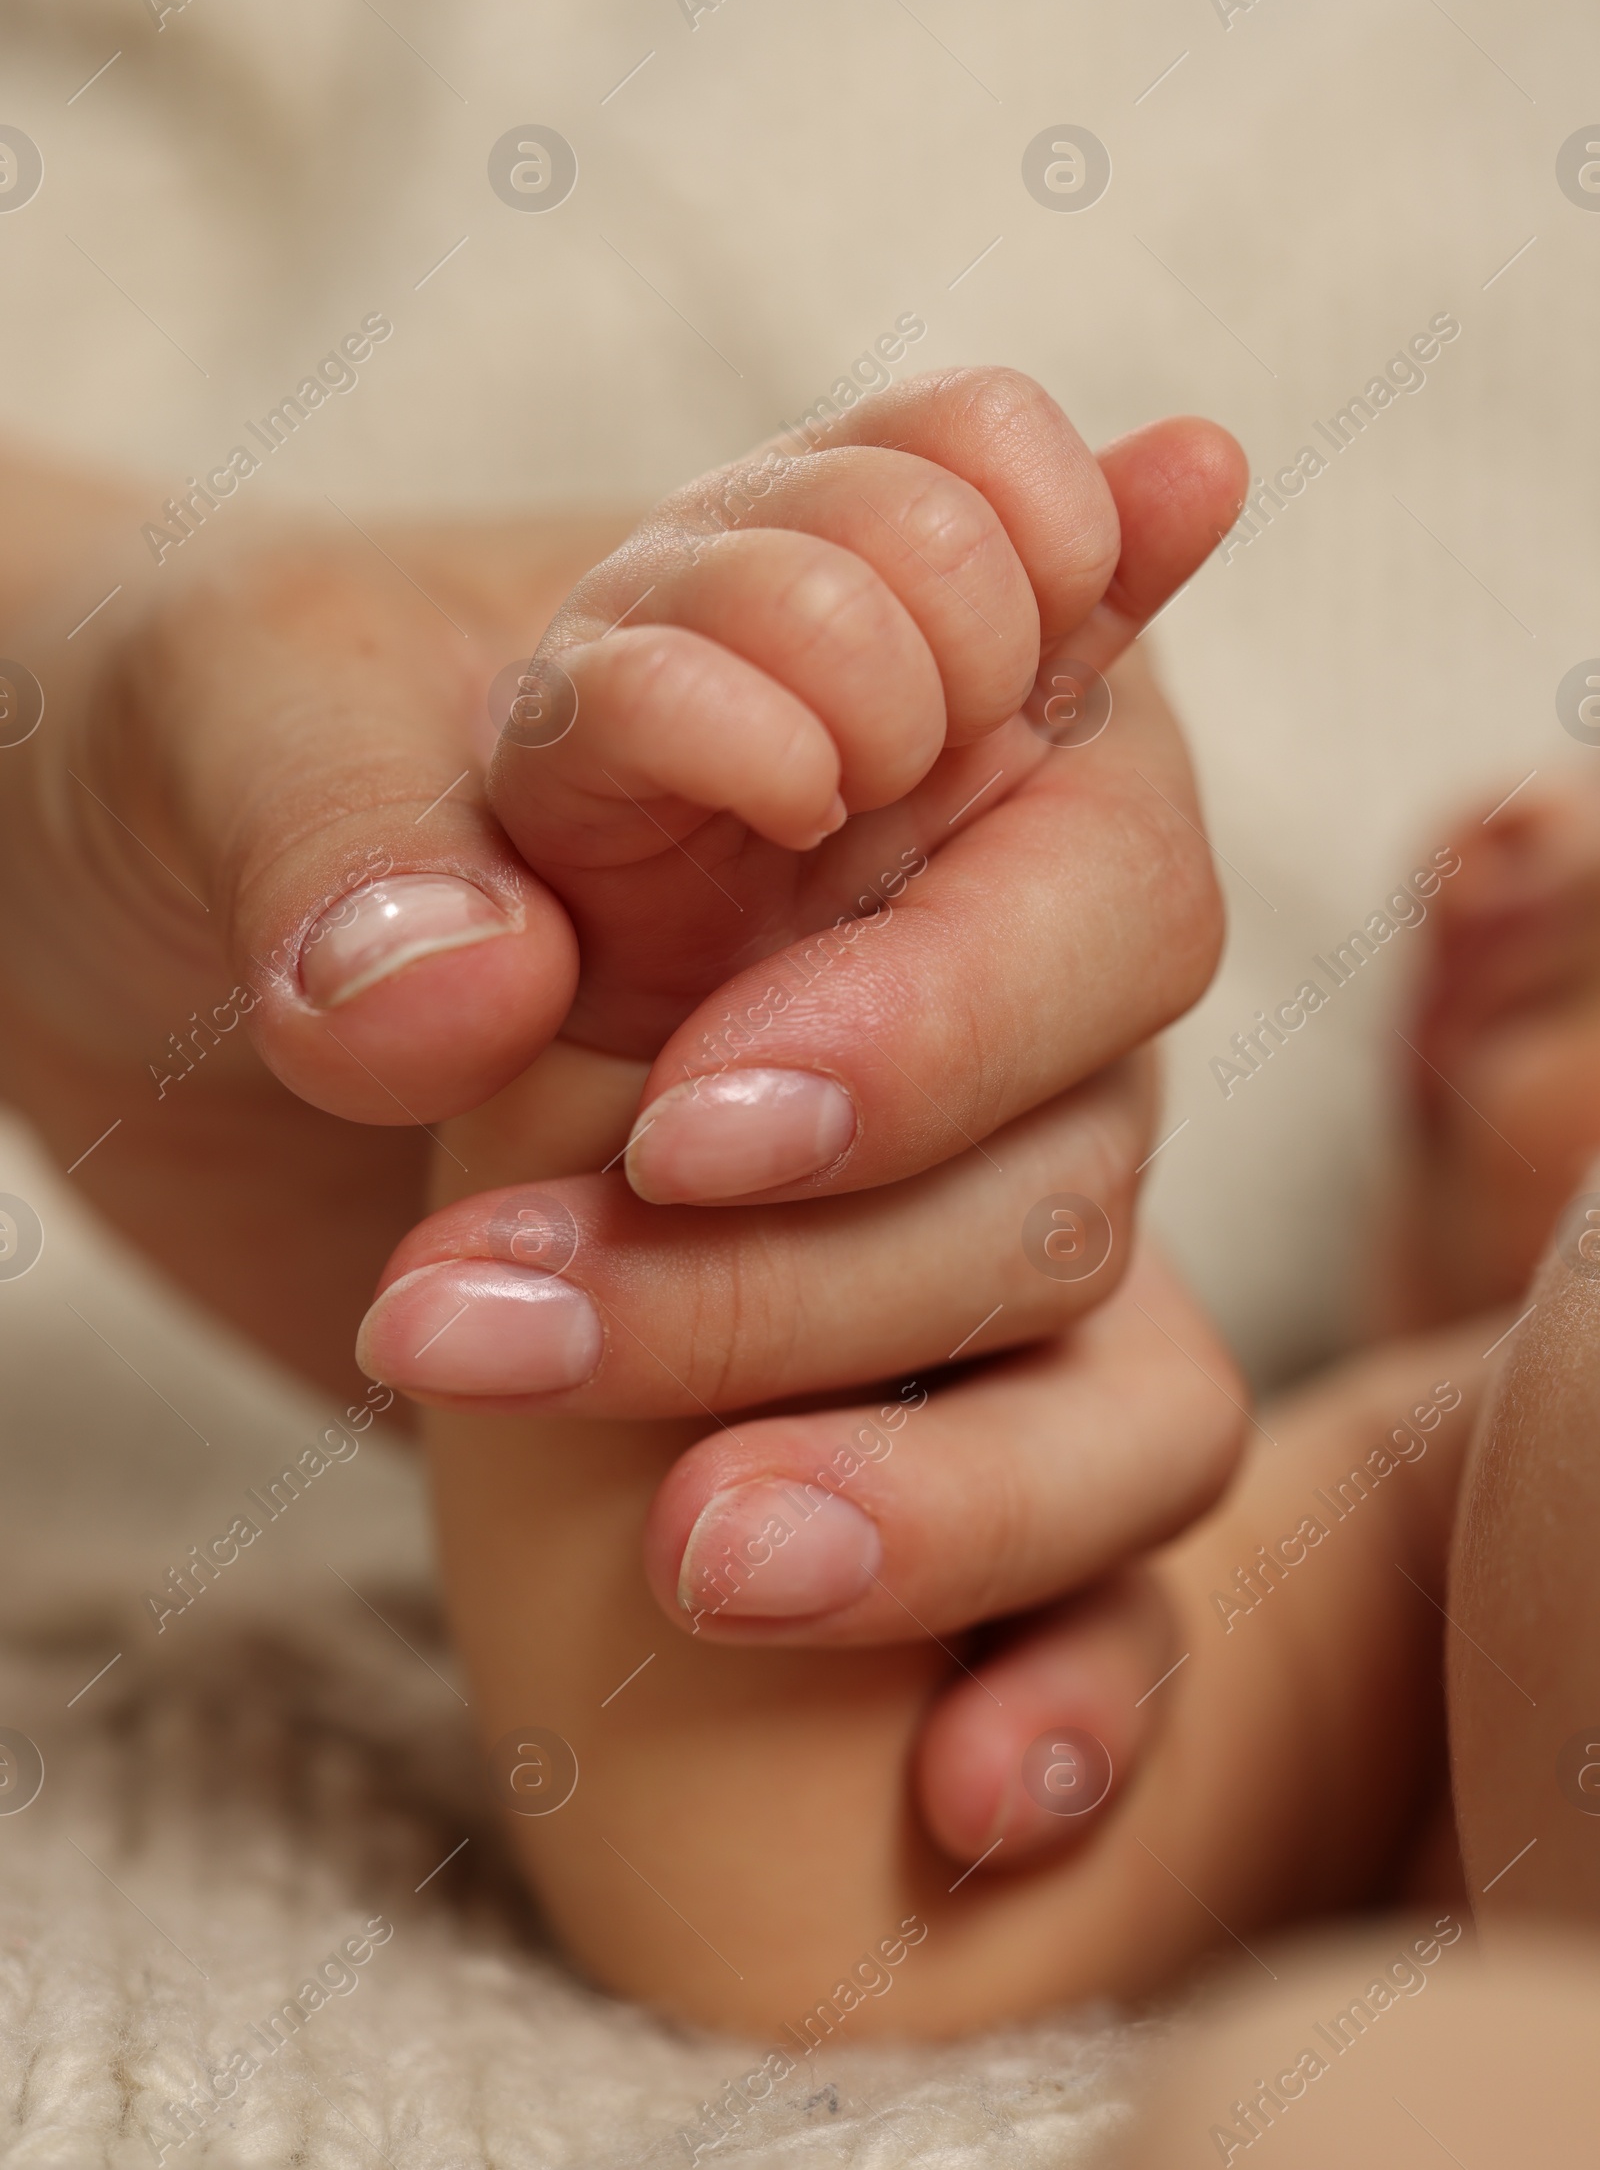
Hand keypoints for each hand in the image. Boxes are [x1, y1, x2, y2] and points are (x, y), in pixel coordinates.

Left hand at [355, 374, 1250, 1880]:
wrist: (142, 950)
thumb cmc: (228, 760)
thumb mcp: (242, 717)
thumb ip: (352, 821)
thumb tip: (463, 1000)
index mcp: (904, 706)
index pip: (1077, 824)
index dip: (931, 994)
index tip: (674, 1107)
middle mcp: (982, 952)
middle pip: (1097, 1116)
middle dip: (850, 1241)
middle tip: (536, 1296)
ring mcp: (954, 1191)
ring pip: (1114, 1363)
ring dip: (933, 1488)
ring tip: (694, 1551)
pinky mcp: (892, 1395)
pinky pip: (1088, 1546)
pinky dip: (1066, 1668)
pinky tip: (958, 1781)